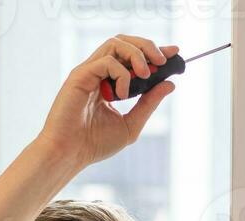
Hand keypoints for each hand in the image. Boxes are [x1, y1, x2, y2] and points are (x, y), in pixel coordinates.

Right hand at [37, 34, 179, 171]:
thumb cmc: (95, 143)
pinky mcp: (80, 75)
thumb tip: (169, 84)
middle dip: (147, 45)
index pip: (132, 56)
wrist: (70, 154)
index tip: (175, 53)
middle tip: (162, 60)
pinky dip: (122, 74)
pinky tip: (122, 94)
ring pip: (115, 43)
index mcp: (109, 81)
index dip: (153, 51)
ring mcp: (88, 71)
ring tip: (146, 74)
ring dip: (137, 54)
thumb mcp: (130, 124)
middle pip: (124, 41)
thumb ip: (148, 104)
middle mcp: (98, 72)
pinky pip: (106, 62)